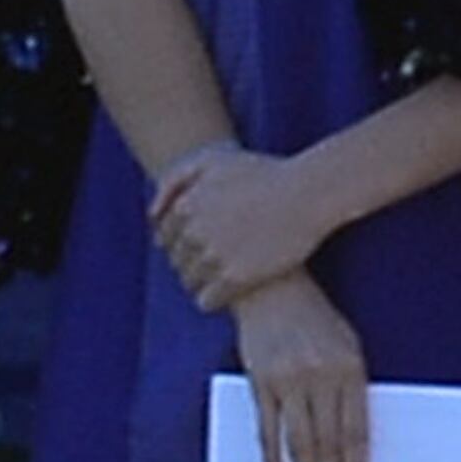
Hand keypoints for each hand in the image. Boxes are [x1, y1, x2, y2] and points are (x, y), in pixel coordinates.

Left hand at [150, 140, 315, 312]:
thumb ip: (175, 180)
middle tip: (215, 262)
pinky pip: (208, 300)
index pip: (165, 236)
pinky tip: (227, 294)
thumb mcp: (213, 160)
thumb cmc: (265, 173)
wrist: (307, 195)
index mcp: (185, 206)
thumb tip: (153, 213)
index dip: (181, 242)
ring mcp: (214, 257)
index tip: (201, 244)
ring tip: (222, 278)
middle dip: (190, 263)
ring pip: (190, 282)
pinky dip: (212, 300)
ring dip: (201, 282)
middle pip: (177, 260)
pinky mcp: (235, 278)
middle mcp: (194, 233)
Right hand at [232, 274, 366, 461]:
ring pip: (299, 444)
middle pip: (329, 445)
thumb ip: (354, 390)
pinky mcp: (259, 381)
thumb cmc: (318, 321)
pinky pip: (267, 431)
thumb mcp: (349, 347)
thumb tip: (356, 445)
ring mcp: (287, 380)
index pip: (357, 433)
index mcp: (350, 370)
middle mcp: (320, 377)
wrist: (270, 286)